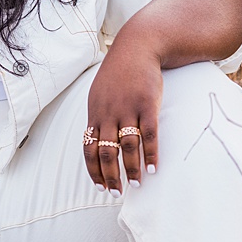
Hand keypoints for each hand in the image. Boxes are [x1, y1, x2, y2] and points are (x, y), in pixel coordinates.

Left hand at [83, 35, 162, 194]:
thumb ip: (98, 117)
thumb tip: (96, 142)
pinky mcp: (147, 104)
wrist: (136, 48)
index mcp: (95, 111)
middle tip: (116, 193)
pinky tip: (153, 167)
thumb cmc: (118, 74)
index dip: (93, 169)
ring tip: (136, 184)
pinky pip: (149, 133)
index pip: (88, 147)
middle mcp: (109, 112)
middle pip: (106, 150)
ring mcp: (128, 108)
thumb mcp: (100, 93)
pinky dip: (150, 153)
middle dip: (110, 175)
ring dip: (131, 168)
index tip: (100, 187)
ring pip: (127, 145)